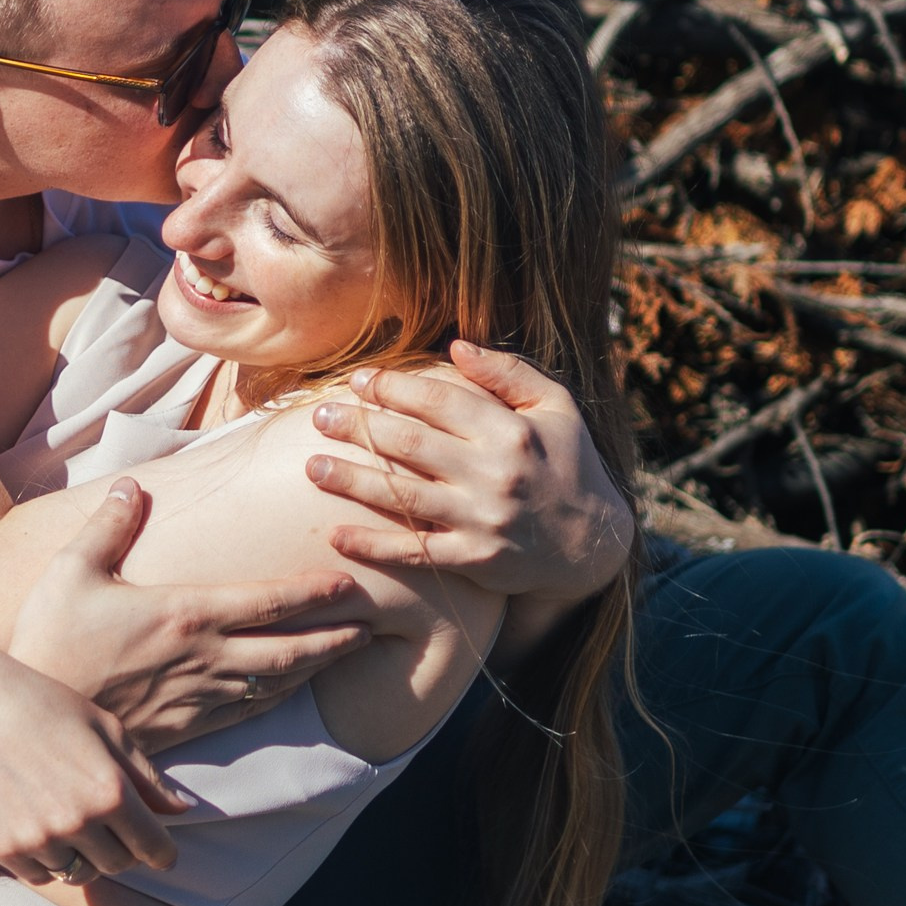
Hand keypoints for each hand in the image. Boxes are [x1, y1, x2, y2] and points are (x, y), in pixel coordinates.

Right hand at [0, 619, 189, 886]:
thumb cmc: (42, 704)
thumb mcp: (104, 728)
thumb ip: (146, 777)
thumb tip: (185, 810)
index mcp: (110, 791)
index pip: (154, 849)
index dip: (161, 851)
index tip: (158, 848)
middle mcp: (77, 822)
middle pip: (119, 865)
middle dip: (120, 847)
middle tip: (104, 818)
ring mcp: (37, 839)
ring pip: (78, 873)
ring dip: (80, 853)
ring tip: (64, 814)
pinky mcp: (2, 849)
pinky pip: (40, 875)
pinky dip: (45, 859)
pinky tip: (36, 822)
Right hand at [9, 478, 370, 746]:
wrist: (34, 721)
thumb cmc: (48, 640)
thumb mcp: (72, 571)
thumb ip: (109, 526)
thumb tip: (130, 485)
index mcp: (185, 613)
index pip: (268, 600)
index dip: (313, 591)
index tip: (347, 582)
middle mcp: (203, 658)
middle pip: (289, 649)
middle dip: (333, 637)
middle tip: (367, 625)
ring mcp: (197, 698)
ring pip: (275, 684)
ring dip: (314, 669)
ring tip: (343, 655)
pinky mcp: (185, 729)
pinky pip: (246, 712)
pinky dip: (277, 698)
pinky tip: (287, 691)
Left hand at [302, 340, 635, 595]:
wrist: (594, 542)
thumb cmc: (569, 464)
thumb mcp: (555, 408)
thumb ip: (508, 373)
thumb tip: (456, 344)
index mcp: (510, 431)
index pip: (439, 401)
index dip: (394, 387)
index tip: (359, 380)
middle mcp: (494, 474)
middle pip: (411, 444)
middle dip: (360, 427)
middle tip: (319, 417)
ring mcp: (483, 520)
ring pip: (404, 496)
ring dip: (352, 481)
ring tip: (312, 467)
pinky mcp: (475, 560)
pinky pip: (416, 552)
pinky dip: (374, 546)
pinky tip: (337, 536)